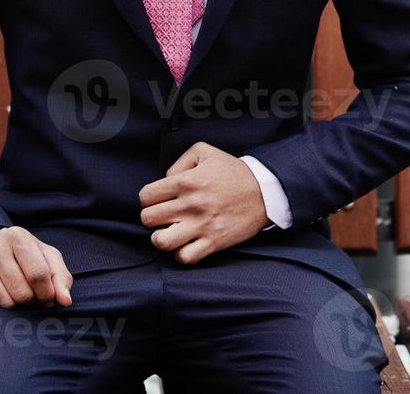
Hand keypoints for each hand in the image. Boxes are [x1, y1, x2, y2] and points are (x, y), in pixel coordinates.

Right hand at [0, 226, 73, 309]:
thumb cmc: (23, 255)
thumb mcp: (46, 258)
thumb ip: (61, 278)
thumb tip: (65, 301)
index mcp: (18, 237)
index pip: (39, 275)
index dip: (47, 293)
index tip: (47, 297)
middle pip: (22, 292)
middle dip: (30, 300)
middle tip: (28, 293)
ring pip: (5, 301)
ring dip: (14, 303)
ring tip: (12, 290)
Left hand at [138, 141, 269, 263]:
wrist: (264, 191)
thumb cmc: (232, 171)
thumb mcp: (204, 152)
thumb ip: (179, 162)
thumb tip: (165, 181)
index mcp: (185, 181)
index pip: (145, 197)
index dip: (148, 199)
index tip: (158, 200)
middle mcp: (190, 204)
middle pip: (148, 218)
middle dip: (152, 217)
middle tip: (164, 216)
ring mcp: (201, 225)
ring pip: (161, 241)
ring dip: (160, 238)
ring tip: (169, 232)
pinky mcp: (213, 242)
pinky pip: (184, 257)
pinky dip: (179, 253)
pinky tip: (184, 244)